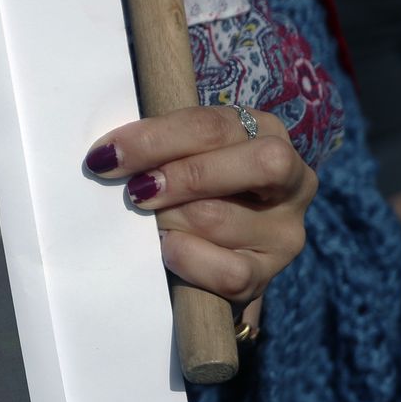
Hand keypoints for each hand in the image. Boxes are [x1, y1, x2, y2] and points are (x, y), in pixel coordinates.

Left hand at [84, 105, 316, 304]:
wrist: (203, 257)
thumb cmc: (186, 192)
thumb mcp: (180, 157)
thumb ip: (158, 148)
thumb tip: (107, 157)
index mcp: (265, 132)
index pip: (211, 126)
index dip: (155, 139)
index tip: (107, 157)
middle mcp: (293, 179)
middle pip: (252, 163)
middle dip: (180, 177)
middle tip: (135, 192)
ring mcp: (284, 232)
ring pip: (220, 217)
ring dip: (170, 220)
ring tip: (154, 224)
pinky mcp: (267, 275)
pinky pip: (226, 270)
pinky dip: (186, 259)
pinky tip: (170, 251)